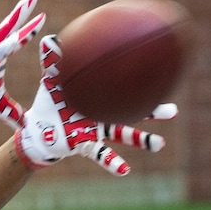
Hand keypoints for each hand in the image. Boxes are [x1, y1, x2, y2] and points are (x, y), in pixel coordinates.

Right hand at [0, 0, 45, 132]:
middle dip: (22, 10)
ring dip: (17, 19)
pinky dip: (11, 43)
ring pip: (4, 34)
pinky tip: (22, 35)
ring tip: (29, 4)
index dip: (26, 27)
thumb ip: (12, 113)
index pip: (13, 38)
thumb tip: (24, 124)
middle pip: (8, 27)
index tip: (40, 15)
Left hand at [14, 35, 175, 175]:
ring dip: (141, 140)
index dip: (140, 84)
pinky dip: (113, 162)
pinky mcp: (83, 145)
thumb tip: (50, 38)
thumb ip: (51, 61)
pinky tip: (125, 171)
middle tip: (173, 110)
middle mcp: (102, 116)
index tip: (160, 76)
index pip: (123, 90)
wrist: (37, 129)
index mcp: (98, 99)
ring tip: (159, 144)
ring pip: (122, 135)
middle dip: (152, 112)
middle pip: (132, 113)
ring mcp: (95, 132)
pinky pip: (100, 154)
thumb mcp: (50, 80)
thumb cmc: (49, 103)